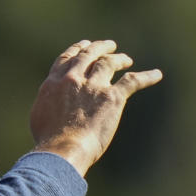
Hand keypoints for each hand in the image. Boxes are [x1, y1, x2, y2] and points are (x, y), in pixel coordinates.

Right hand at [29, 39, 162, 176]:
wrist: (63, 149)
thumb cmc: (48, 140)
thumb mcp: (38, 116)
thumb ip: (47, 102)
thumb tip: (51, 103)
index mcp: (54, 82)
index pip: (67, 59)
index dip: (77, 49)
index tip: (84, 46)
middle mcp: (73, 79)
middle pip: (89, 55)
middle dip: (99, 48)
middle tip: (109, 46)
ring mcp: (93, 86)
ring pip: (109, 63)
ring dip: (119, 58)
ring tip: (126, 59)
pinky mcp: (112, 98)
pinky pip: (132, 81)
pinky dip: (147, 77)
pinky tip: (157, 75)